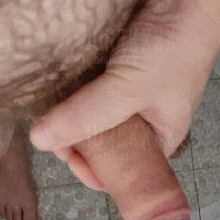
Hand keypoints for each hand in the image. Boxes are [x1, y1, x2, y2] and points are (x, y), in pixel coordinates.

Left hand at [30, 0, 219, 188]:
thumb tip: (42, 140)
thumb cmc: (177, 48)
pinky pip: (87, 89)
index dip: (90, 168)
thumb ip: (88, 115)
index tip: (62, 151)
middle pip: (100, 146)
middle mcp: (142, 122)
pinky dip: (71, 90)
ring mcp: (127, 95)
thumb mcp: (130, 89)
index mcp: (158, 139)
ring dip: (69, 115)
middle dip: (74, 140)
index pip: (120, 171)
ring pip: (90, 117)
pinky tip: (58, 87)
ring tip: (49, 105)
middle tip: (50, 124)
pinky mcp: (114, 71)